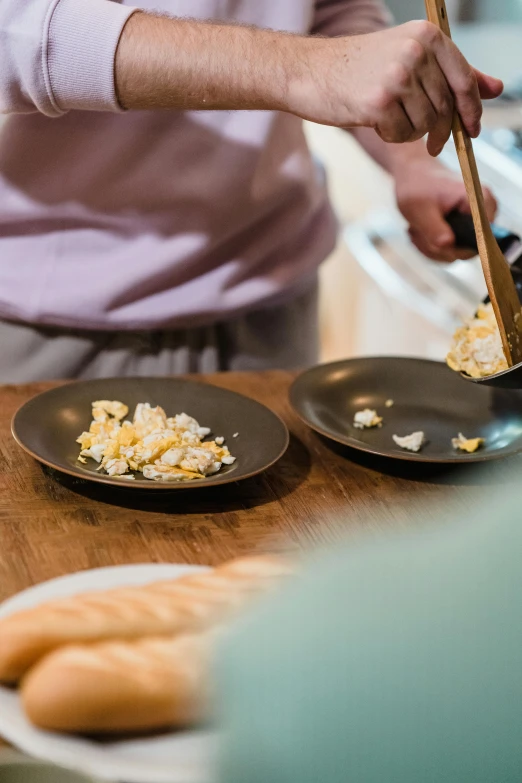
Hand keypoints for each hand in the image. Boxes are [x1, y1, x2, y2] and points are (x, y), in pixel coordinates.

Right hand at [289, 21, 502, 152]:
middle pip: (445, 108)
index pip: (464, 80)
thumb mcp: (409, 59)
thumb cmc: (358, 68)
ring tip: (390, 119)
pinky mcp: (379, 102)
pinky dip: (391, 137)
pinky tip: (375, 122)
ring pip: (425, 124)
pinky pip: (402, 135)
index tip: (472, 131)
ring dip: (411, 133)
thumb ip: (452, 73)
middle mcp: (415, 52)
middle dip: (441, 132)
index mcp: (427, 36)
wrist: (309, 72)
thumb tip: (496, 89)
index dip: (472, 111)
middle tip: (432, 145)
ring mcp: (397, 77)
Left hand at [394, 157, 496, 261]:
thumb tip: (447, 246)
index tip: (437, 242)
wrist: (415, 175)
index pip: (482, 239)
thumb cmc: (417, 187)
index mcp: (479, 201)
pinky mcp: (468, 230)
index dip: (459, 248)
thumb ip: (434, 229)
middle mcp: (485, 212)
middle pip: (467, 251)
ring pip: (457, 253)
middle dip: (438, 248)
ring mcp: (478, 222)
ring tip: (416, 229)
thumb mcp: (420, 211)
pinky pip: (452, 251)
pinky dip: (433, 246)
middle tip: (417, 232)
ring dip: (432, 247)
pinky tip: (421, 232)